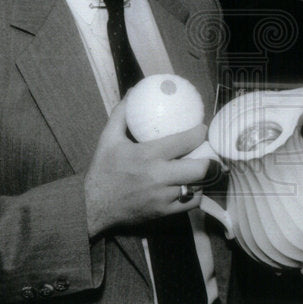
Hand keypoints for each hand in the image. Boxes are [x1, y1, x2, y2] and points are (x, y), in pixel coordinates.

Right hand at [83, 100, 209, 236]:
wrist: (92, 207)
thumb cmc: (102, 171)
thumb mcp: (108, 139)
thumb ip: (121, 113)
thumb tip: (133, 91)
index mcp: (148, 154)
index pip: (185, 141)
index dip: (200, 133)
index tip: (202, 129)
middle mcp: (159, 176)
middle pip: (200, 168)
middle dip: (210, 159)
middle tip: (208, 152)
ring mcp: (164, 197)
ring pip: (198, 186)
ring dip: (204, 177)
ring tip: (204, 168)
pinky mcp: (165, 212)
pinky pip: (191, 203)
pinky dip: (196, 193)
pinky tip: (193, 185)